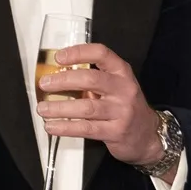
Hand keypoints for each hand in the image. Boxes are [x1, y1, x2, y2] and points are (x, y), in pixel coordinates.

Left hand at [36, 42, 163, 166]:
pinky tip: (52, 126)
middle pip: (90, 79)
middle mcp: (124, 90)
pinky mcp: (116, 132)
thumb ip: (92, 79)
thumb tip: (56, 75)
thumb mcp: (116, 86)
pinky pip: (86, 128)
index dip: (78, 53)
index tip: (59, 57)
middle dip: (63, 80)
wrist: (148, 136)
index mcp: (122, 73)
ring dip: (60, 107)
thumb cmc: (125, 107)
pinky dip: (66, 127)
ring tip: (43, 108)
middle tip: (45, 84)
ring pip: (86, 107)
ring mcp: (121, 112)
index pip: (101, 54)